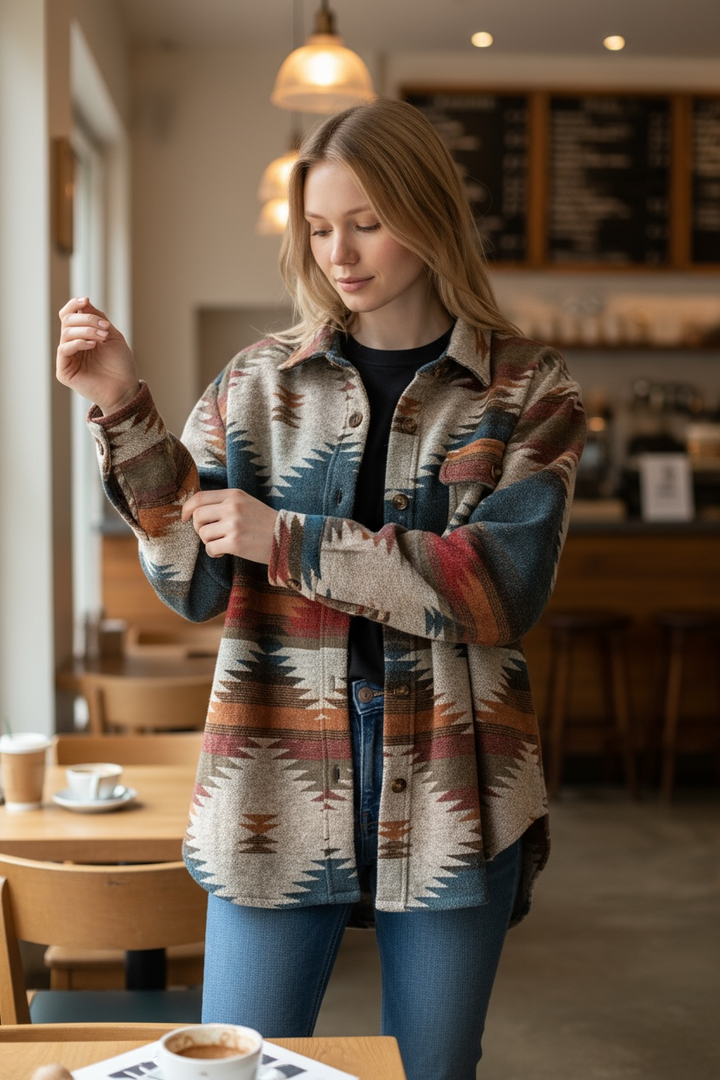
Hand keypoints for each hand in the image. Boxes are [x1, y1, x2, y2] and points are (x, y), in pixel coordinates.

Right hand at [56, 297, 139, 413]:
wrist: (126, 389)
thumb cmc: (121, 365)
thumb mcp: (112, 335)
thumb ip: (97, 318)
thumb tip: (83, 302)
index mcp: (81, 336)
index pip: (69, 315)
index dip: (74, 305)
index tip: (86, 300)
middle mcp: (72, 345)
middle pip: (67, 321)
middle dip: (86, 319)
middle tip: (104, 327)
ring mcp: (67, 358)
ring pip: (66, 333)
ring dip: (86, 330)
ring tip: (103, 337)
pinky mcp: (64, 371)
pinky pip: (64, 349)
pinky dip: (78, 343)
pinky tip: (92, 345)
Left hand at [182, 489, 278, 564]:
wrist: (288, 538)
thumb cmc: (266, 523)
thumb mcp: (247, 503)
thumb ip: (224, 503)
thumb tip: (195, 511)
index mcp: (234, 495)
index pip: (199, 497)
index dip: (187, 508)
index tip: (184, 518)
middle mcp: (232, 507)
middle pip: (197, 516)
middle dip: (198, 528)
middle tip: (210, 535)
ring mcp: (233, 525)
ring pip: (202, 533)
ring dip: (208, 542)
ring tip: (221, 544)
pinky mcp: (235, 543)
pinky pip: (210, 549)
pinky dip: (214, 553)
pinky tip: (223, 553)